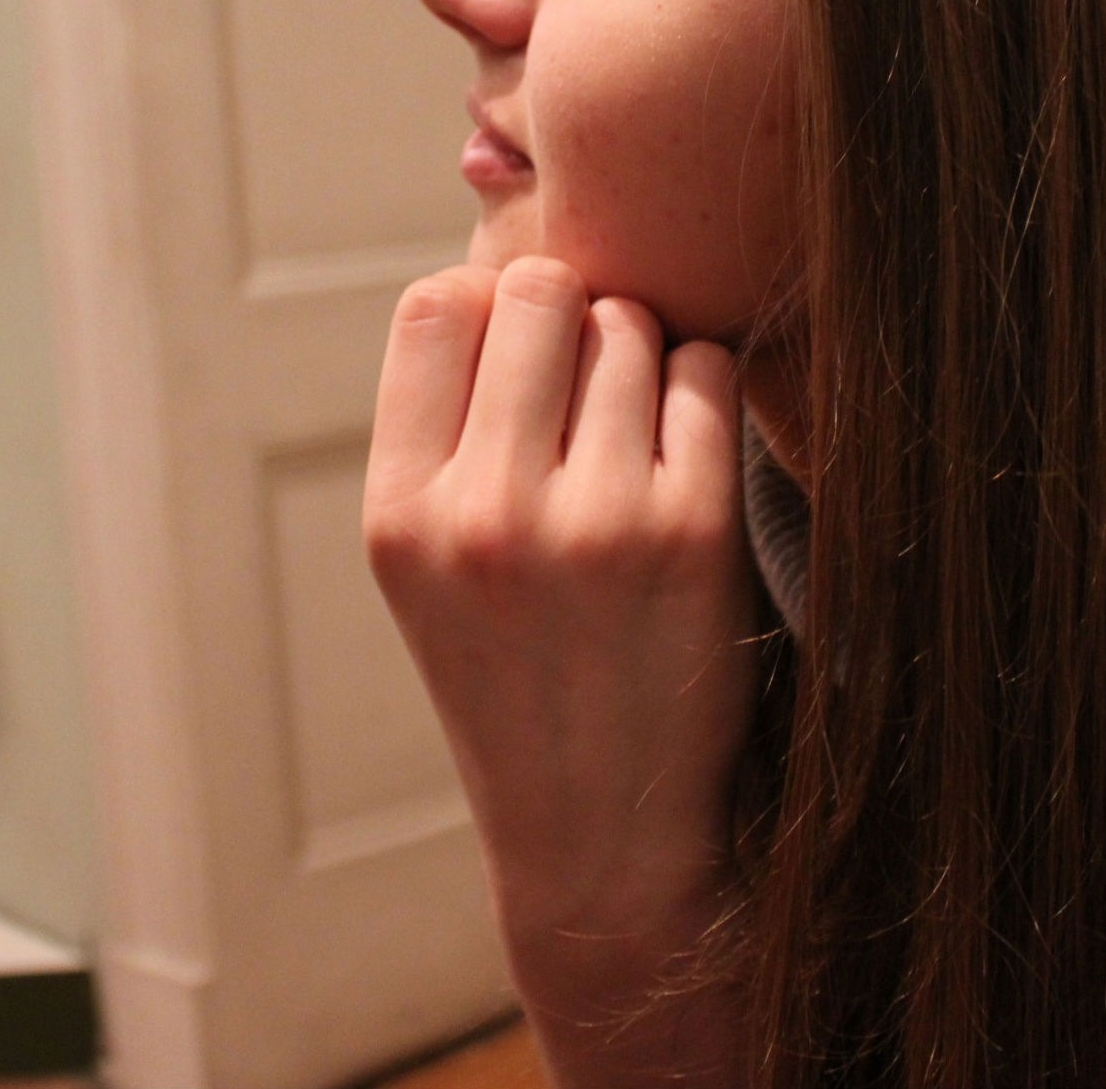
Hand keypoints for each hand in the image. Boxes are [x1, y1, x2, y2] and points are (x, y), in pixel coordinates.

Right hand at [364, 257, 755, 1081]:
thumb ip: (447, 426)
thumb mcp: (430, 565)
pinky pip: (707, 373)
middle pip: (539, 292)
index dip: (487, 309)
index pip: (434, 305)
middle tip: (588, 394)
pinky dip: (704, 394)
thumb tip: (503, 266)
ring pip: (630, 323)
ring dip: (643, 357)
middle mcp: (483, 512)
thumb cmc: (517, 676)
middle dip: (573, 319)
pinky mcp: (694, 532)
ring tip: (634, 440)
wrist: (603, 838)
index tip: (519, 357)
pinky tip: (687, 458)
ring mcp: (593, 521)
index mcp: (399, 514)